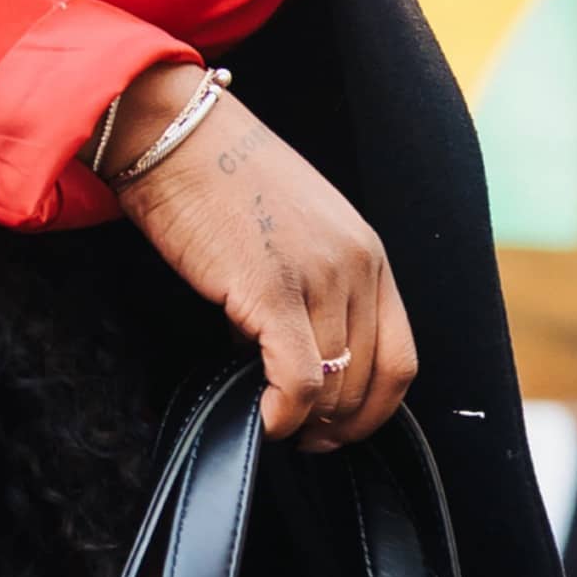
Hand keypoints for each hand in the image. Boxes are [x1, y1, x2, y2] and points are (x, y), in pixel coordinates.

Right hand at [99, 61, 417, 449]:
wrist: (176, 135)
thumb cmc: (223, 180)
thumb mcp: (298, 229)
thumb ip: (314, 287)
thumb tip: (295, 354)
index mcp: (368, 252)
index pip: (401, 356)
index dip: (375, 409)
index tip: (342, 427)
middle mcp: (356, 265)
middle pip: (369, 380)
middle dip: (339, 425)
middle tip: (306, 441)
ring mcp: (318, 278)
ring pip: (334, 387)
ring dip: (307, 424)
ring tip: (277, 425)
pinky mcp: (270, 292)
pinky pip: (297, 380)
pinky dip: (283, 415)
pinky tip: (263, 421)